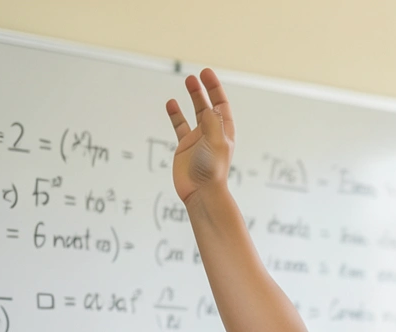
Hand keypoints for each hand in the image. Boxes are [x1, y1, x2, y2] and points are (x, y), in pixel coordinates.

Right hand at [165, 68, 234, 203]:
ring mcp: (198, 139)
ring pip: (195, 112)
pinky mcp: (185, 147)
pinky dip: (176, 114)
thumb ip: (212, 123)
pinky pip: (180, 126)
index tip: (206, 74)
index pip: (221, 104)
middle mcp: (212, 133)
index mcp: (224, 131)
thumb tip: (210, 106)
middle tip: (195, 75)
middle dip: (204, 89)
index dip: (215, 88)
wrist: (201, 192)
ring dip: (193, 97)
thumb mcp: (215, 142)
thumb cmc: (212, 170)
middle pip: (209, 105)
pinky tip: (171, 103)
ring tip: (188, 80)